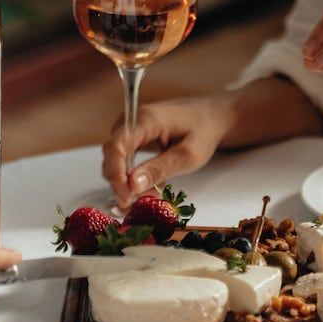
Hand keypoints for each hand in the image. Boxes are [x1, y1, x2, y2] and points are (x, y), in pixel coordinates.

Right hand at [102, 95, 233, 207]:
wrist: (210, 116)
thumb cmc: (203, 131)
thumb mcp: (188, 155)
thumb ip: (160, 169)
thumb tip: (132, 185)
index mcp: (146, 119)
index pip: (117, 146)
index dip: (116, 173)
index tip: (126, 196)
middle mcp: (131, 122)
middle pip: (112, 155)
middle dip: (121, 182)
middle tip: (138, 204)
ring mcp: (130, 131)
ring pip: (116, 161)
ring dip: (129, 183)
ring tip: (152, 196)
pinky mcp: (133, 140)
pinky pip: (125, 162)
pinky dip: (135, 178)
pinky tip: (153, 187)